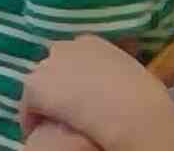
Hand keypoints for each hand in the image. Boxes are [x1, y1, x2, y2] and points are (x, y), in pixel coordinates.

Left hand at [19, 36, 173, 150]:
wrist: (132, 115)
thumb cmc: (144, 99)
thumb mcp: (136, 74)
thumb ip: (118, 71)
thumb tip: (118, 82)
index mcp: (93, 42)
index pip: (76, 55)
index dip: (79, 76)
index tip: (86, 92)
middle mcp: (66, 48)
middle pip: (56, 66)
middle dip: (62, 84)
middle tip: (73, 106)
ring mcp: (48, 66)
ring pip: (41, 84)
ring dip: (48, 101)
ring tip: (59, 121)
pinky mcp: (35, 88)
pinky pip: (29, 106)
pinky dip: (34, 119)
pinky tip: (43, 131)